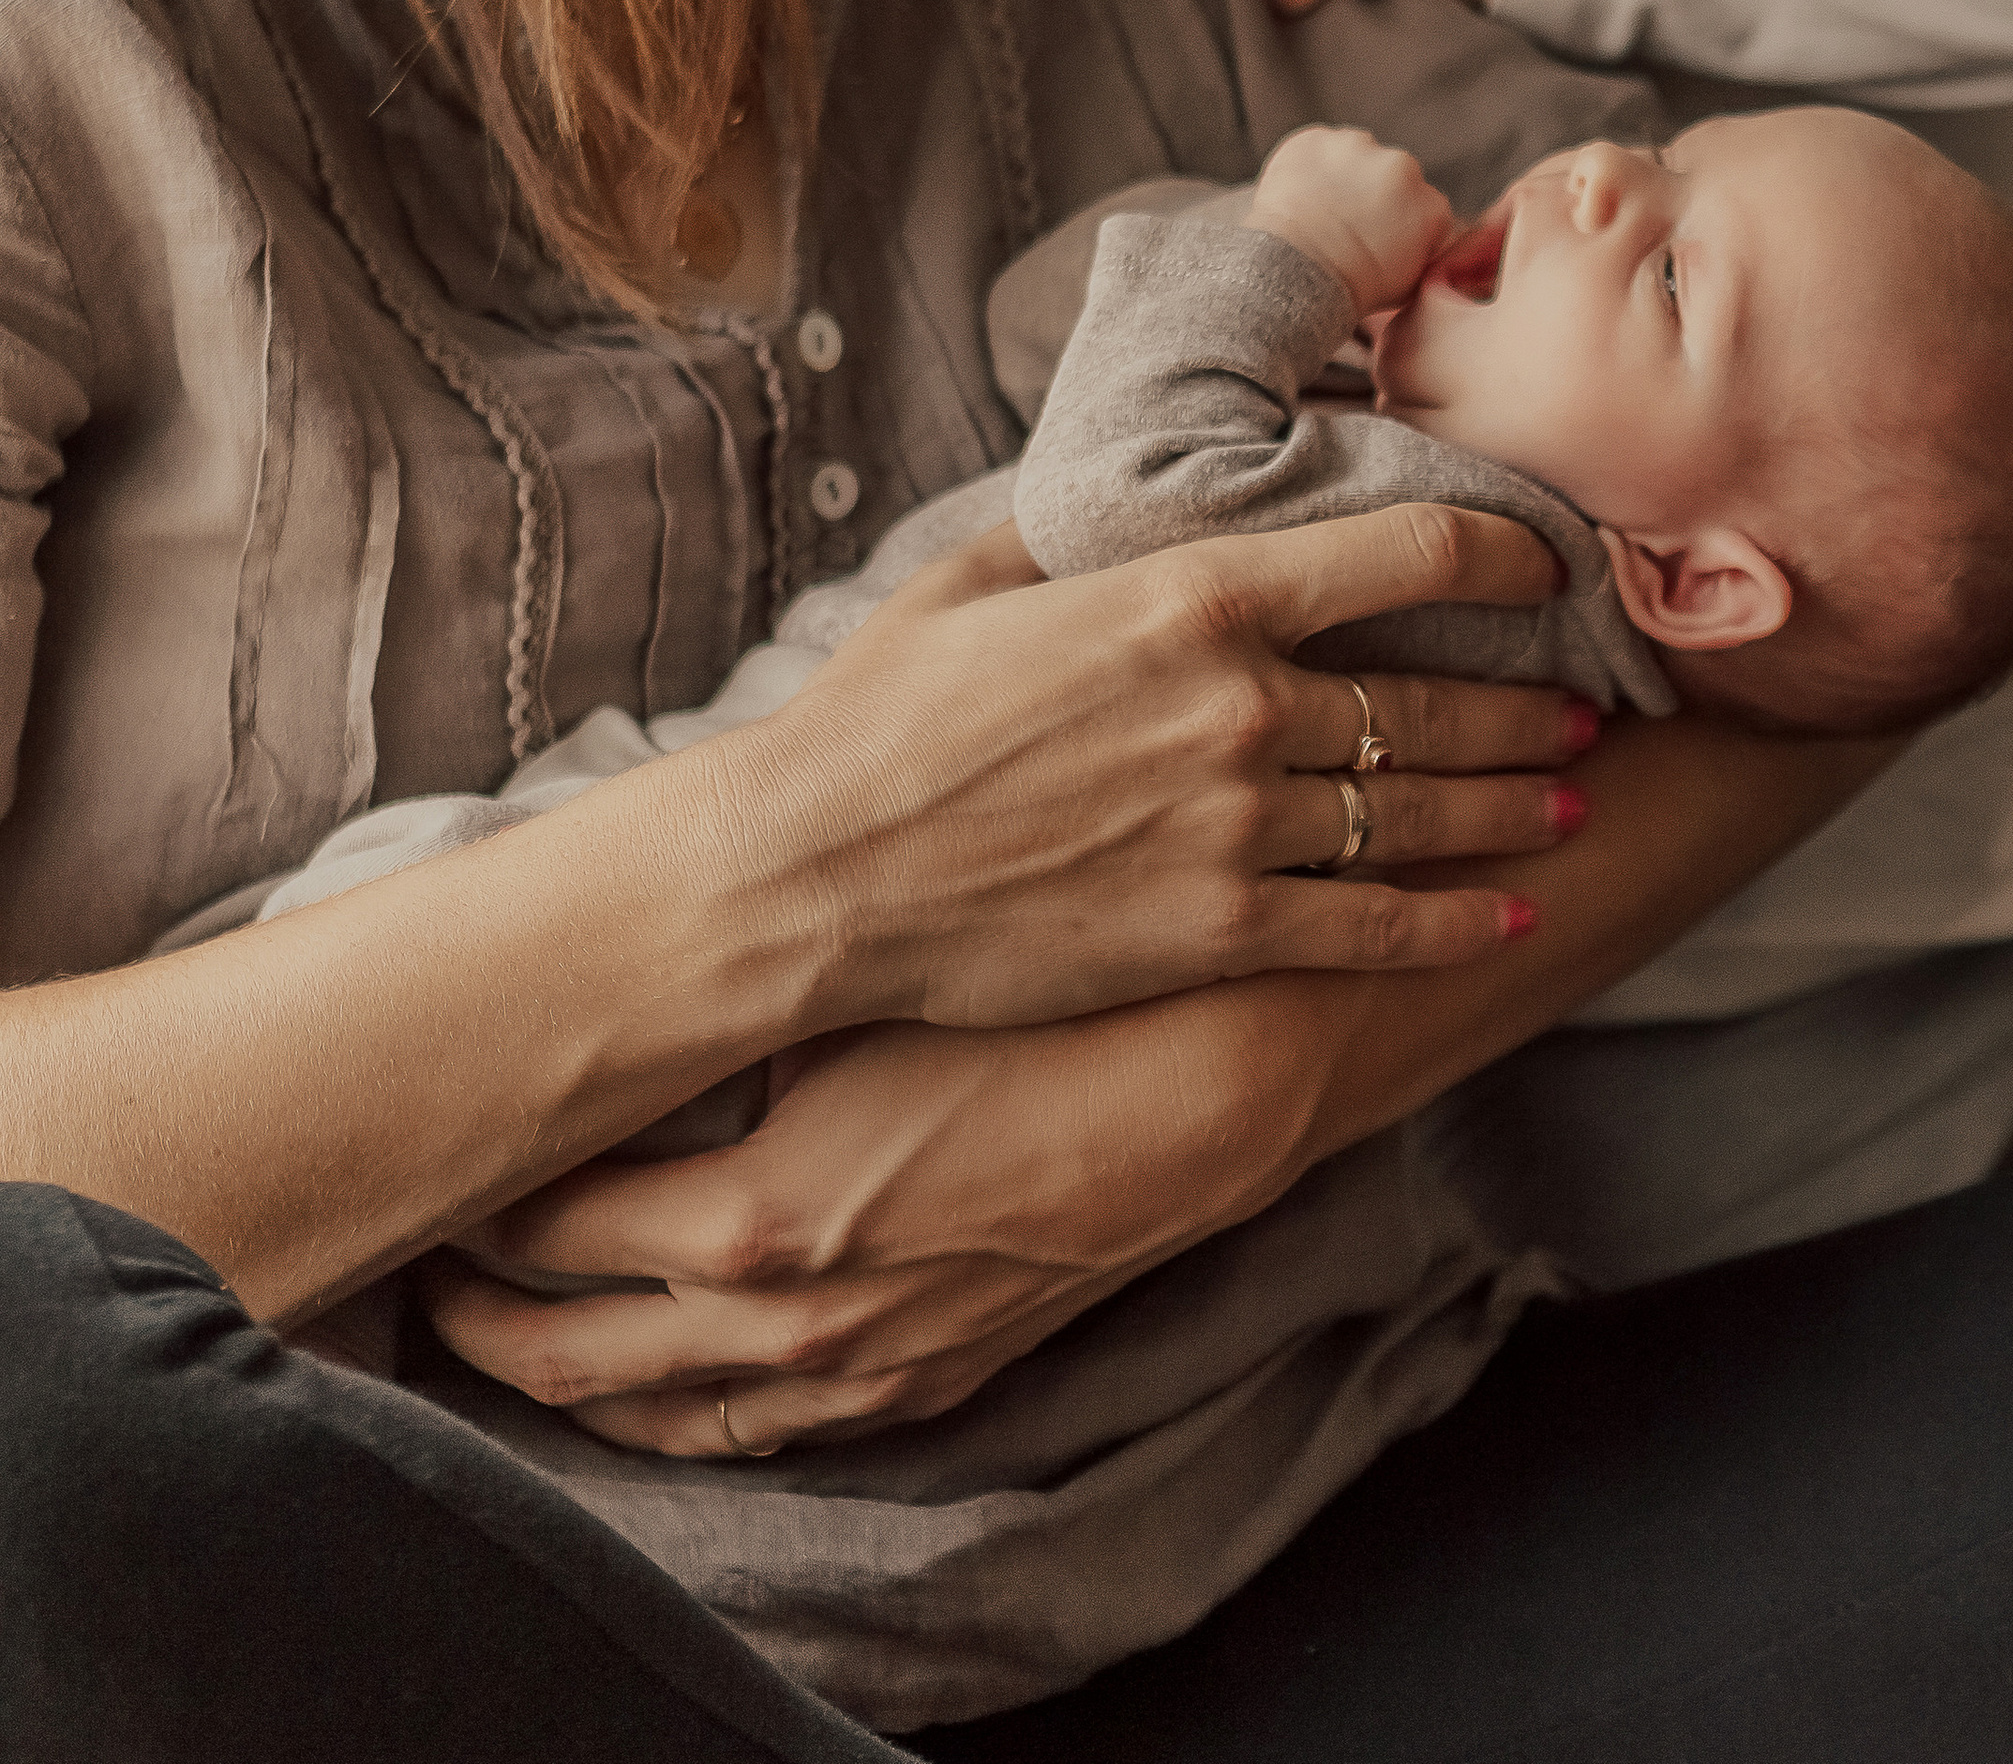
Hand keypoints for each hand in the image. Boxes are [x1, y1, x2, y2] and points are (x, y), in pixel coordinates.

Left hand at [427, 983, 1312, 1453]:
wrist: (1218, 1077)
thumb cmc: (1046, 1003)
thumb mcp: (875, 979)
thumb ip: (747, 988)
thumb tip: (645, 950)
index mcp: (755, 1215)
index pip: (552, 1225)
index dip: (482, 1189)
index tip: (450, 1144)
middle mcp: (787, 1319)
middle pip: (567, 1351)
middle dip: (475, 1313)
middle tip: (421, 1261)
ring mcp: (859, 1370)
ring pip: (658, 1415)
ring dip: (564, 1379)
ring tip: (500, 1332)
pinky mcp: (929, 1382)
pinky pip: (762, 1435)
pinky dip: (682, 1415)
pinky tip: (658, 1378)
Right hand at [735, 514, 1593, 1033]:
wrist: (814, 870)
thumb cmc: (880, 713)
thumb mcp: (979, 577)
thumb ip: (1075, 534)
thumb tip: (1115, 490)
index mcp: (1192, 596)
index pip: (1400, 551)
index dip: (1497, 548)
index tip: (1546, 557)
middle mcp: (1237, 705)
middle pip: (1428, 700)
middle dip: (1521, 706)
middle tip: (1583, 711)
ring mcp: (1233, 826)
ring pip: (1416, 814)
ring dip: (1508, 809)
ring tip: (1568, 805)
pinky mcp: (1214, 931)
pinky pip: (1369, 928)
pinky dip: (1449, 927)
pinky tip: (1503, 923)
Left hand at [1252, 123, 1451, 310]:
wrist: (1297, 271)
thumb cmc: (1348, 287)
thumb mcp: (1408, 286)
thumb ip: (1425, 255)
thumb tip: (1423, 246)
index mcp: (1431, 206)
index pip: (1422, 204)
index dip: (1398, 219)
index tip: (1378, 234)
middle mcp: (1402, 167)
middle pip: (1390, 174)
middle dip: (1372, 192)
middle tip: (1344, 222)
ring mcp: (1358, 147)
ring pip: (1353, 155)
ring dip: (1342, 173)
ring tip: (1318, 209)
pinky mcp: (1317, 138)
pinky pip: (1315, 147)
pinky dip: (1308, 165)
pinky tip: (1299, 194)